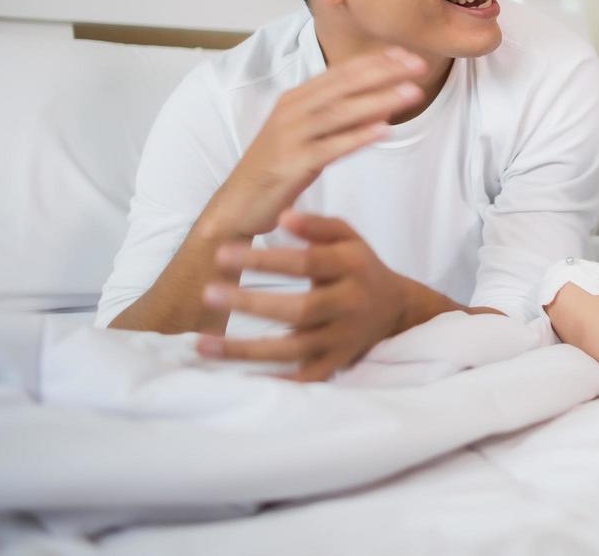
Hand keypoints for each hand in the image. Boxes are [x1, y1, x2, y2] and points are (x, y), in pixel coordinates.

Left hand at [197, 211, 408, 380]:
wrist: (395, 308)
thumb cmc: (359, 265)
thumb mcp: (347, 236)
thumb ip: (317, 225)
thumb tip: (284, 216)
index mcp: (353, 266)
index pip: (306, 263)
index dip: (265, 260)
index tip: (222, 254)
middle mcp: (351, 304)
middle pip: (300, 309)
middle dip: (251, 304)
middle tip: (208, 294)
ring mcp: (344, 338)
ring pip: (294, 349)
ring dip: (246, 349)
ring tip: (203, 344)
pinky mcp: (336, 364)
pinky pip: (302, 378)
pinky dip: (272, 381)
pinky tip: (235, 379)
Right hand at [204, 47, 428, 241]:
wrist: (238, 203)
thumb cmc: (278, 166)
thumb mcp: (308, 135)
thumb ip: (338, 118)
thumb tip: (380, 106)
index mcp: (296, 98)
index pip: (341, 72)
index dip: (375, 62)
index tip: (407, 55)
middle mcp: (292, 110)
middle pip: (344, 86)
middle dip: (383, 73)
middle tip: (417, 66)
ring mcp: (291, 135)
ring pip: (341, 112)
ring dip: (379, 100)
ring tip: (411, 93)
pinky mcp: (292, 163)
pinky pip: (331, 147)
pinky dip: (358, 136)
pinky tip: (384, 130)